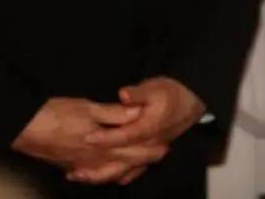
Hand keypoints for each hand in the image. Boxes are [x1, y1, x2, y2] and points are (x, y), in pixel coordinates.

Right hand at [13, 97, 158, 184]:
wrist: (24, 129)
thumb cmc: (55, 115)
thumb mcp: (87, 108)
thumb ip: (113, 114)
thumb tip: (137, 114)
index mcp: (102, 144)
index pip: (132, 149)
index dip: (149, 148)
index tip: (165, 145)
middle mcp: (94, 159)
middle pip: (124, 162)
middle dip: (143, 159)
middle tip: (160, 154)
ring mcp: (81, 165)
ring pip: (109, 172)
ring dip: (125, 169)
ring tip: (138, 166)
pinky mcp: (70, 166)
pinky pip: (93, 175)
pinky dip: (104, 175)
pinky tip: (105, 173)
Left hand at [75, 78, 204, 184]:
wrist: (190, 102)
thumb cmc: (170, 93)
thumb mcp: (155, 87)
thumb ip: (138, 93)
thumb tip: (123, 95)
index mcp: (148, 128)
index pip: (124, 136)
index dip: (106, 138)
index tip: (87, 138)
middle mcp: (148, 145)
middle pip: (121, 161)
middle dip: (97, 167)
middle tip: (75, 170)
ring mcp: (149, 152)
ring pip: (125, 171)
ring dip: (102, 176)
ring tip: (80, 176)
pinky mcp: (150, 155)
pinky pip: (132, 172)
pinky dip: (116, 176)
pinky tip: (103, 177)